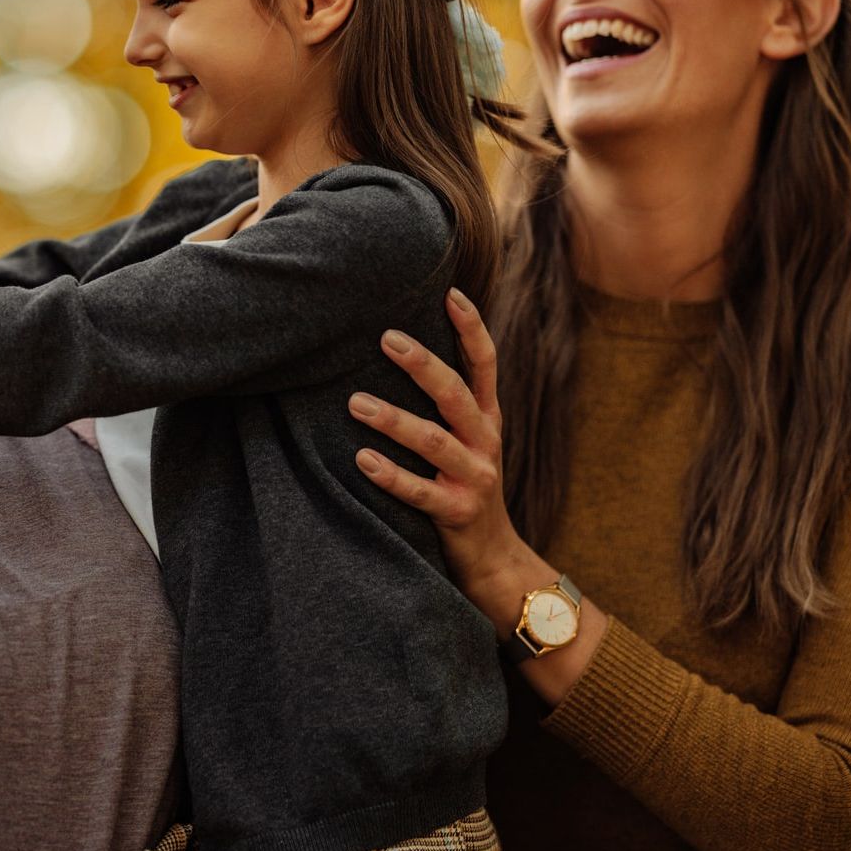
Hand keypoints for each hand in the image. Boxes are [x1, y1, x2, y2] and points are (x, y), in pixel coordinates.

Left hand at [349, 288, 531, 606]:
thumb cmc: (464, 483)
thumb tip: (399, 345)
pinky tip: (361, 459)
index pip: (485, 364)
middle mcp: (485, 442)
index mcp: (487, 417)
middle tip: (386, 338)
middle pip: (456, 395)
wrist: (494, 558)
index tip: (451, 293)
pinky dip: (391, 475)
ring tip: (355, 403)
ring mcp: (474, 479)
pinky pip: (420, 493)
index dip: (472, 328)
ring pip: (434, 442)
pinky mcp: (457, 514)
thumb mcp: (467, 438)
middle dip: (423, 364)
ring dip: (394, 421)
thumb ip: (446, 400)